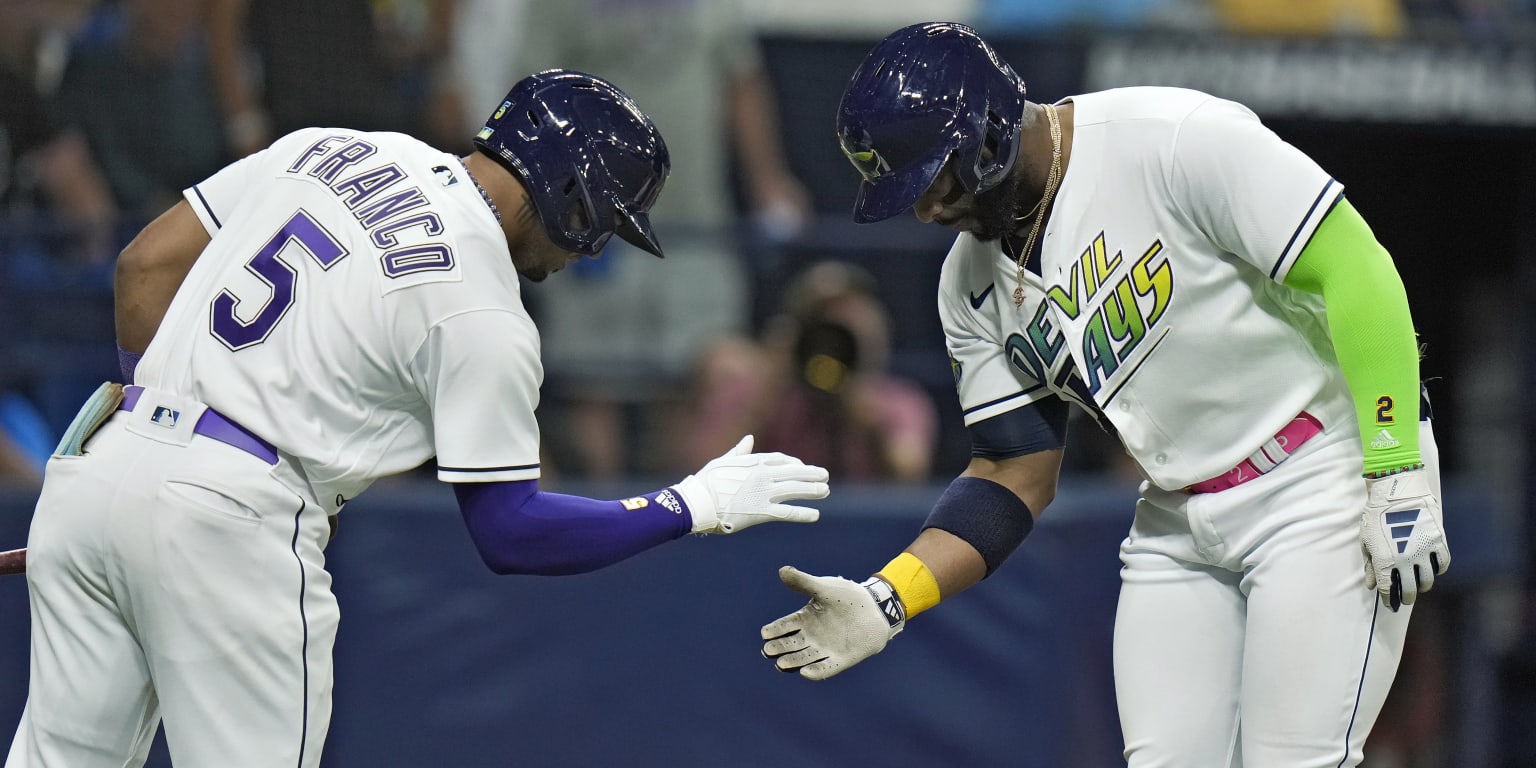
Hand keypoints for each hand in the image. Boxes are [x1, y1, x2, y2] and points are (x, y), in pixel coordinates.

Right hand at [672, 435, 828, 533]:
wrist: (698, 502)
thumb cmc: (706, 482)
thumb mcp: (723, 462)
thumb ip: (739, 451)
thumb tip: (750, 438)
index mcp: (753, 462)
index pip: (781, 459)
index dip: (795, 463)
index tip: (803, 467)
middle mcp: (762, 475)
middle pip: (794, 472)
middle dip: (811, 473)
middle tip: (825, 475)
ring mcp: (763, 493)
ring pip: (795, 489)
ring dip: (812, 490)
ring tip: (825, 491)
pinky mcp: (761, 512)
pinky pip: (787, 512)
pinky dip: (803, 513)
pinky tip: (815, 514)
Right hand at [760, 566, 903, 679]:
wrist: (876, 609)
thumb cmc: (848, 597)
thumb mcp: (825, 588)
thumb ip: (804, 582)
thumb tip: (782, 571)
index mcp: (805, 619)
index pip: (784, 626)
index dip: (774, 630)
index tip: (764, 633)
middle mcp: (811, 636)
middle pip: (790, 645)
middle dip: (778, 648)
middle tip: (767, 650)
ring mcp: (825, 649)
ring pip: (803, 658)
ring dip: (792, 662)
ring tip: (780, 664)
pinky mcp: (840, 660)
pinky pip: (826, 669)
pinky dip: (816, 672)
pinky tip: (806, 673)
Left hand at [1361, 467, 1449, 610]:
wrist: (1397, 494)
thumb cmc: (1376, 515)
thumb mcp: (1367, 540)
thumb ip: (1370, 564)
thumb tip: (1372, 584)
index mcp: (1385, 561)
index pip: (1389, 589)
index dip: (1390, 600)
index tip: (1391, 604)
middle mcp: (1405, 560)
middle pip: (1410, 589)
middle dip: (1407, 597)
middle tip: (1406, 599)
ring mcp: (1424, 552)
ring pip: (1427, 580)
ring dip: (1422, 585)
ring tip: (1418, 585)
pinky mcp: (1438, 543)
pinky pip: (1442, 564)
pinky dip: (1437, 570)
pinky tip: (1431, 569)